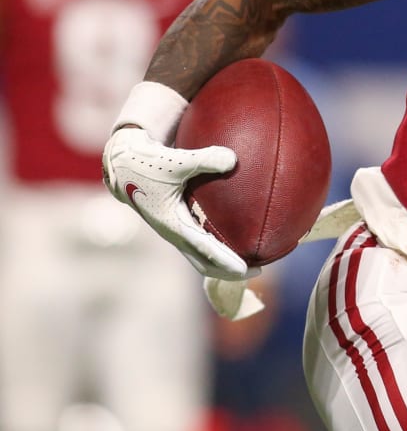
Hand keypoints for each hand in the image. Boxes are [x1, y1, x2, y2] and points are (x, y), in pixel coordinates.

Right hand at [102, 126, 249, 279]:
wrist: (124, 163)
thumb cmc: (148, 162)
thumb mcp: (176, 160)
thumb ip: (205, 159)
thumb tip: (233, 160)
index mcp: (172, 224)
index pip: (204, 250)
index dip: (225, 262)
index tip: (246, 270)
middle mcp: (174, 231)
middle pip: (204, 262)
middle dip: (227, 271)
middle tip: (257, 269)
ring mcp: (174, 229)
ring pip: (201, 254)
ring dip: (222, 260)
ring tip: (250, 259)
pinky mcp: (176, 221)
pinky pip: (200, 240)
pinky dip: (217, 244)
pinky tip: (237, 233)